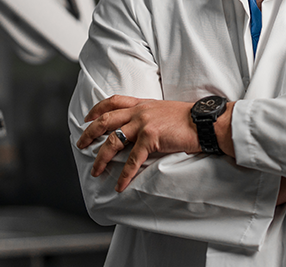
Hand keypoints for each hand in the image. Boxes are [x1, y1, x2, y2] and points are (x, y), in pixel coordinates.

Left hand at [75, 95, 198, 191]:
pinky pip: (132, 160)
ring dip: (101, 158)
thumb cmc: (189, 118)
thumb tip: (139, 129)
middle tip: (81, 144)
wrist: (204, 121)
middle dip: (89, 133)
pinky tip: (120, 185)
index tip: (87, 118)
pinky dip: (124, 174)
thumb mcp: (164, 111)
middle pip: (106, 120)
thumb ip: (149, 116)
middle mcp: (140, 111)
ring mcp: (144, 124)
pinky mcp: (151, 138)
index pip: (113, 101)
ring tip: (96, 170)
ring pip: (113, 141)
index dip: (97, 110)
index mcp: (142, 104)